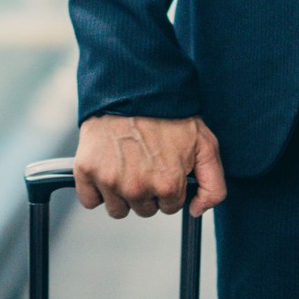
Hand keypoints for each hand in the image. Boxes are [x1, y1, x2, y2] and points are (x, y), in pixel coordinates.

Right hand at [74, 114, 227, 218]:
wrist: (133, 87)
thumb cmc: (169, 113)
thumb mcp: (205, 145)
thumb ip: (213, 185)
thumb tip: (197, 211)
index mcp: (167, 185)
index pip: (169, 207)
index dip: (169, 188)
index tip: (163, 167)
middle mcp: (137, 188)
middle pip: (143, 209)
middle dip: (147, 191)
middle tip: (145, 162)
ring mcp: (109, 181)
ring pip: (117, 209)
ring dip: (122, 194)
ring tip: (126, 163)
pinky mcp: (86, 172)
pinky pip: (89, 200)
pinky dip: (95, 190)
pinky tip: (107, 168)